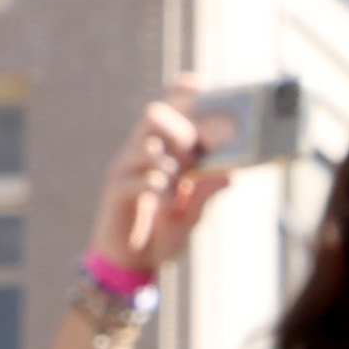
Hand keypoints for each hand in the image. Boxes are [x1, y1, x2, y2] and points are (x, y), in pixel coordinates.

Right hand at [86, 87, 234, 289]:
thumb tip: (232, 175)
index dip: (181, 92)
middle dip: (180, 129)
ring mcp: (124, 170)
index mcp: (158, 152)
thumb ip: (207, 194)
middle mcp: (139, 154)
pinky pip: (140, 177)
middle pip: (154, 114)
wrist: (130, 266)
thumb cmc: (160, 237)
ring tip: (177, 183)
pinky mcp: (116, 191)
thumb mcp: (192, 217)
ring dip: (170, 160)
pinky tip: (169, 202)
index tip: (200, 83)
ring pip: (146, 142)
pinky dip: (161, 188)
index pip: (167, 111)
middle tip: (193, 154)